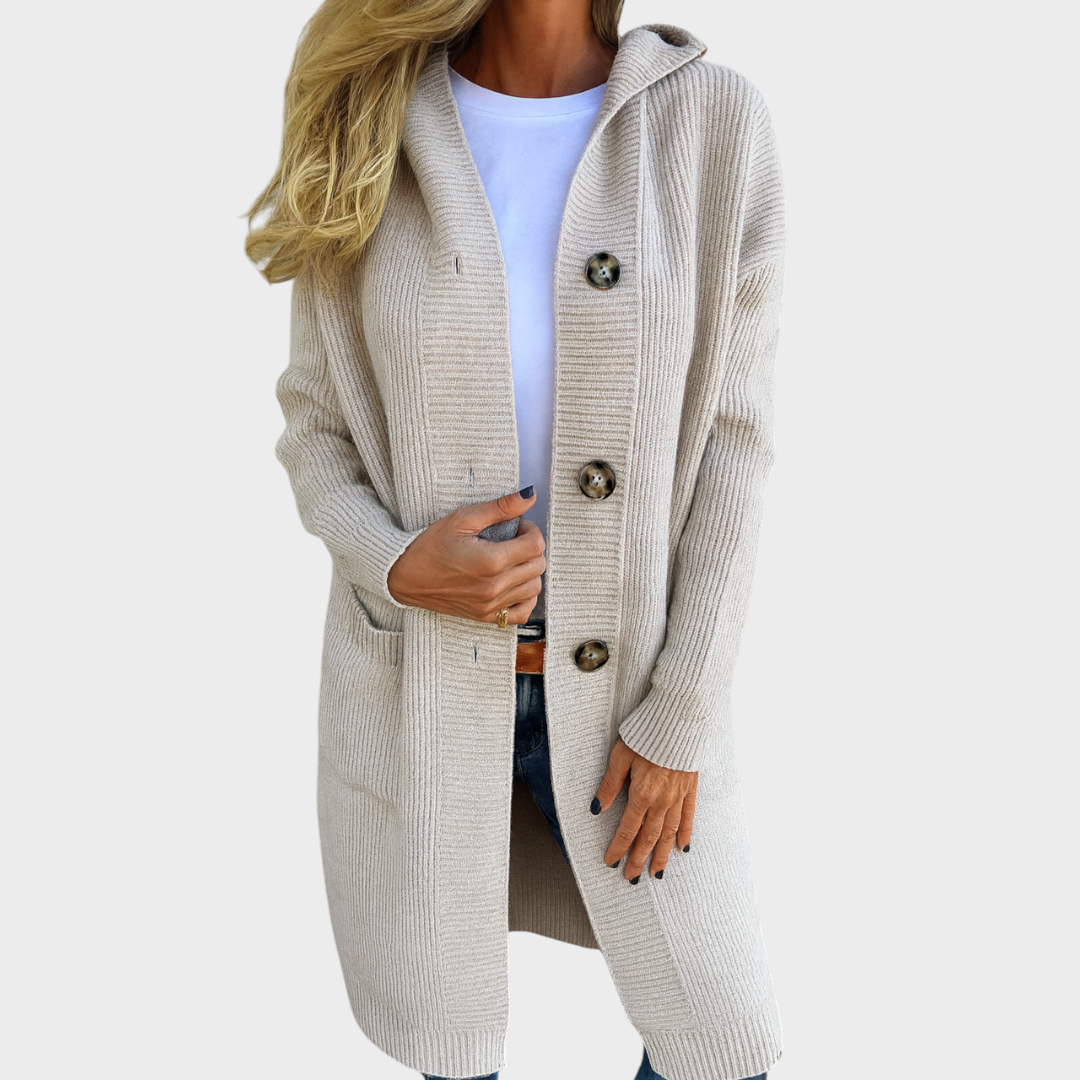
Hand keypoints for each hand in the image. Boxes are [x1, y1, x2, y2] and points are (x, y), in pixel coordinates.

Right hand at [387, 488, 545, 624]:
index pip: (536, 544)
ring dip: (528, 570)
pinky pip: (522, 612)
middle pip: (538, 565)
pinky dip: (524, 597)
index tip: (516, 526)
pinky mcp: (485, 616)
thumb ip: (500, 508)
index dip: (530, 529)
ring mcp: (491, 605)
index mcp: (491, 561)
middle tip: (512, 540)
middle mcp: (494, 586)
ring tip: (510, 560)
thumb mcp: (463, 519)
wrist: (405, 576)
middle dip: (530, 547)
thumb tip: (529, 496)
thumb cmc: (430, 546)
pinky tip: (512, 583)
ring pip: (534, 587)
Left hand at [592, 738, 696, 881]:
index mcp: (642, 794)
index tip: (611, 862)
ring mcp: (678, 796)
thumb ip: (610, 785)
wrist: (679, 720)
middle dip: (638, 859)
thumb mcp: (620, 757)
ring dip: (662, 854)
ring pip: (669, 833)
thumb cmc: (646, 735)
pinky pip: (688, 816)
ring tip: (656, 872)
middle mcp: (662, 801)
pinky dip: (685, 833)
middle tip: (631, 878)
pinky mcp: (690, 788)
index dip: (618, 848)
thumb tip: (597, 808)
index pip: (627, 829)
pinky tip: (682, 846)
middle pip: (649, 837)